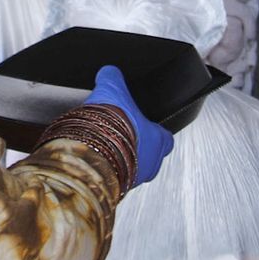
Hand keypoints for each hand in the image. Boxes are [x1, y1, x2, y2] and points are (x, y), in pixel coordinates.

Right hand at [85, 64, 172, 184]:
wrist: (91, 152)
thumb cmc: (112, 125)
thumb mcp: (113, 90)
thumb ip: (113, 79)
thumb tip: (110, 72)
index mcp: (158, 141)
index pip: (166, 138)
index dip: (158, 132)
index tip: (149, 127)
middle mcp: (150, 163)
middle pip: (153, 157)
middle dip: (141, 149)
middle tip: (126, 138)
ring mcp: (133, 178)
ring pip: (135, 170)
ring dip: (124, 161)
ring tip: (108, 149)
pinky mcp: (115, 187)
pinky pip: (116, 178)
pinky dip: (108, 170)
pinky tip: (96, 159)